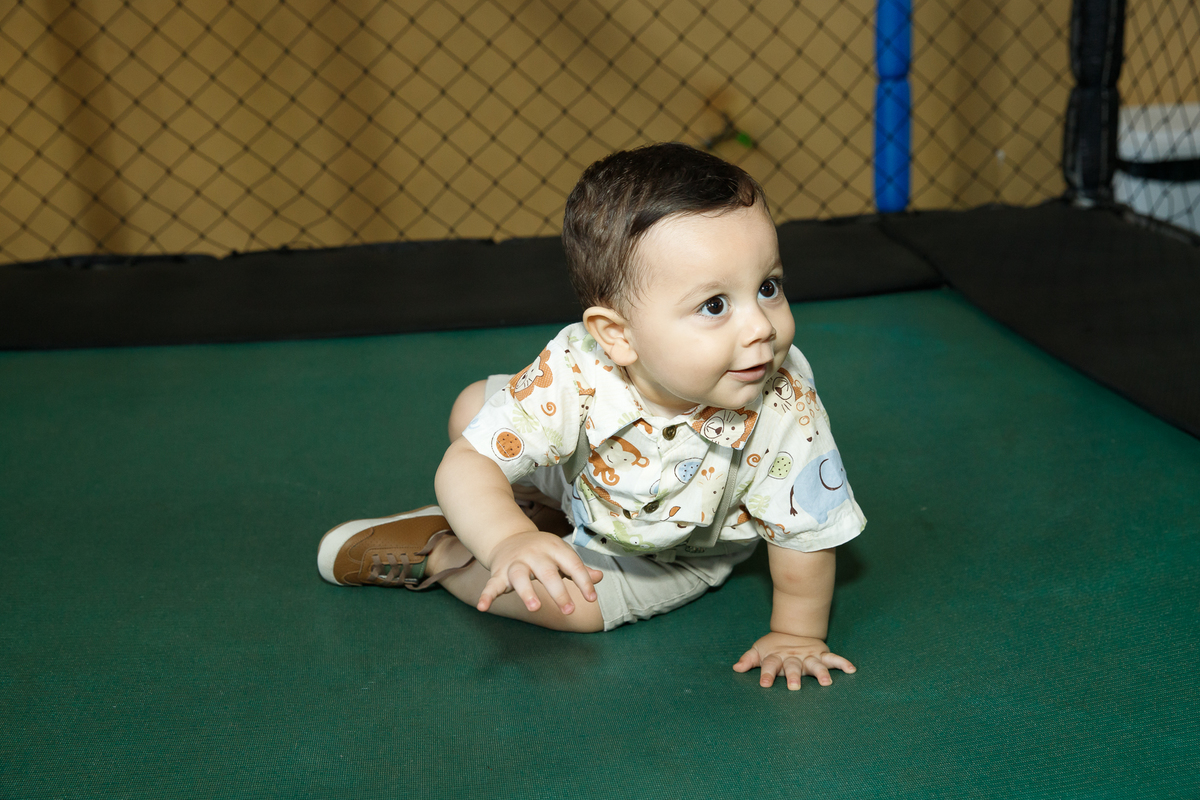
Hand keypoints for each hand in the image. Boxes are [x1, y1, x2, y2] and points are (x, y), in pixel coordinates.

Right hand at [477, 530, 602, 615]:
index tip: (592, 599)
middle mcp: (534, 554)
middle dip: (558, 591)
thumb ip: (578, 569)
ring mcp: (515, 563)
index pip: (572, 564)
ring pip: (520, 576)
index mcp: (554, 548)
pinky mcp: (499, 572)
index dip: (583, 581)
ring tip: (535, 608)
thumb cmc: (542, 552)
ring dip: (527, 592)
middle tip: (569, 611)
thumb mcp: (561, 556)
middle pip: (547, 572)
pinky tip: (483, 608)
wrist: (508, 537)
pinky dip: (486, 596)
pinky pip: (491, 584)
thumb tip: (599, 578)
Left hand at [733, 632, 855, 689]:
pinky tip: (851, 669)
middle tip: (794, 687)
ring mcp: (808, 656)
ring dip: (820, 673)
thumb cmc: (773, 648)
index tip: (765, 684)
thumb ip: (749, 659)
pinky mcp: (821, 654)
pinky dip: (842, 663)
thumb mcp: (759, 651)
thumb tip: (736, 667)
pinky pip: (833, 659)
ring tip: (826, 683)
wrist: (792, 630)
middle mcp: (793, 657)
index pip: (770, 665)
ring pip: (815, 664)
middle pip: (793, 667)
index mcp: (776, 657)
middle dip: (793, 676)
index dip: (767, 674)